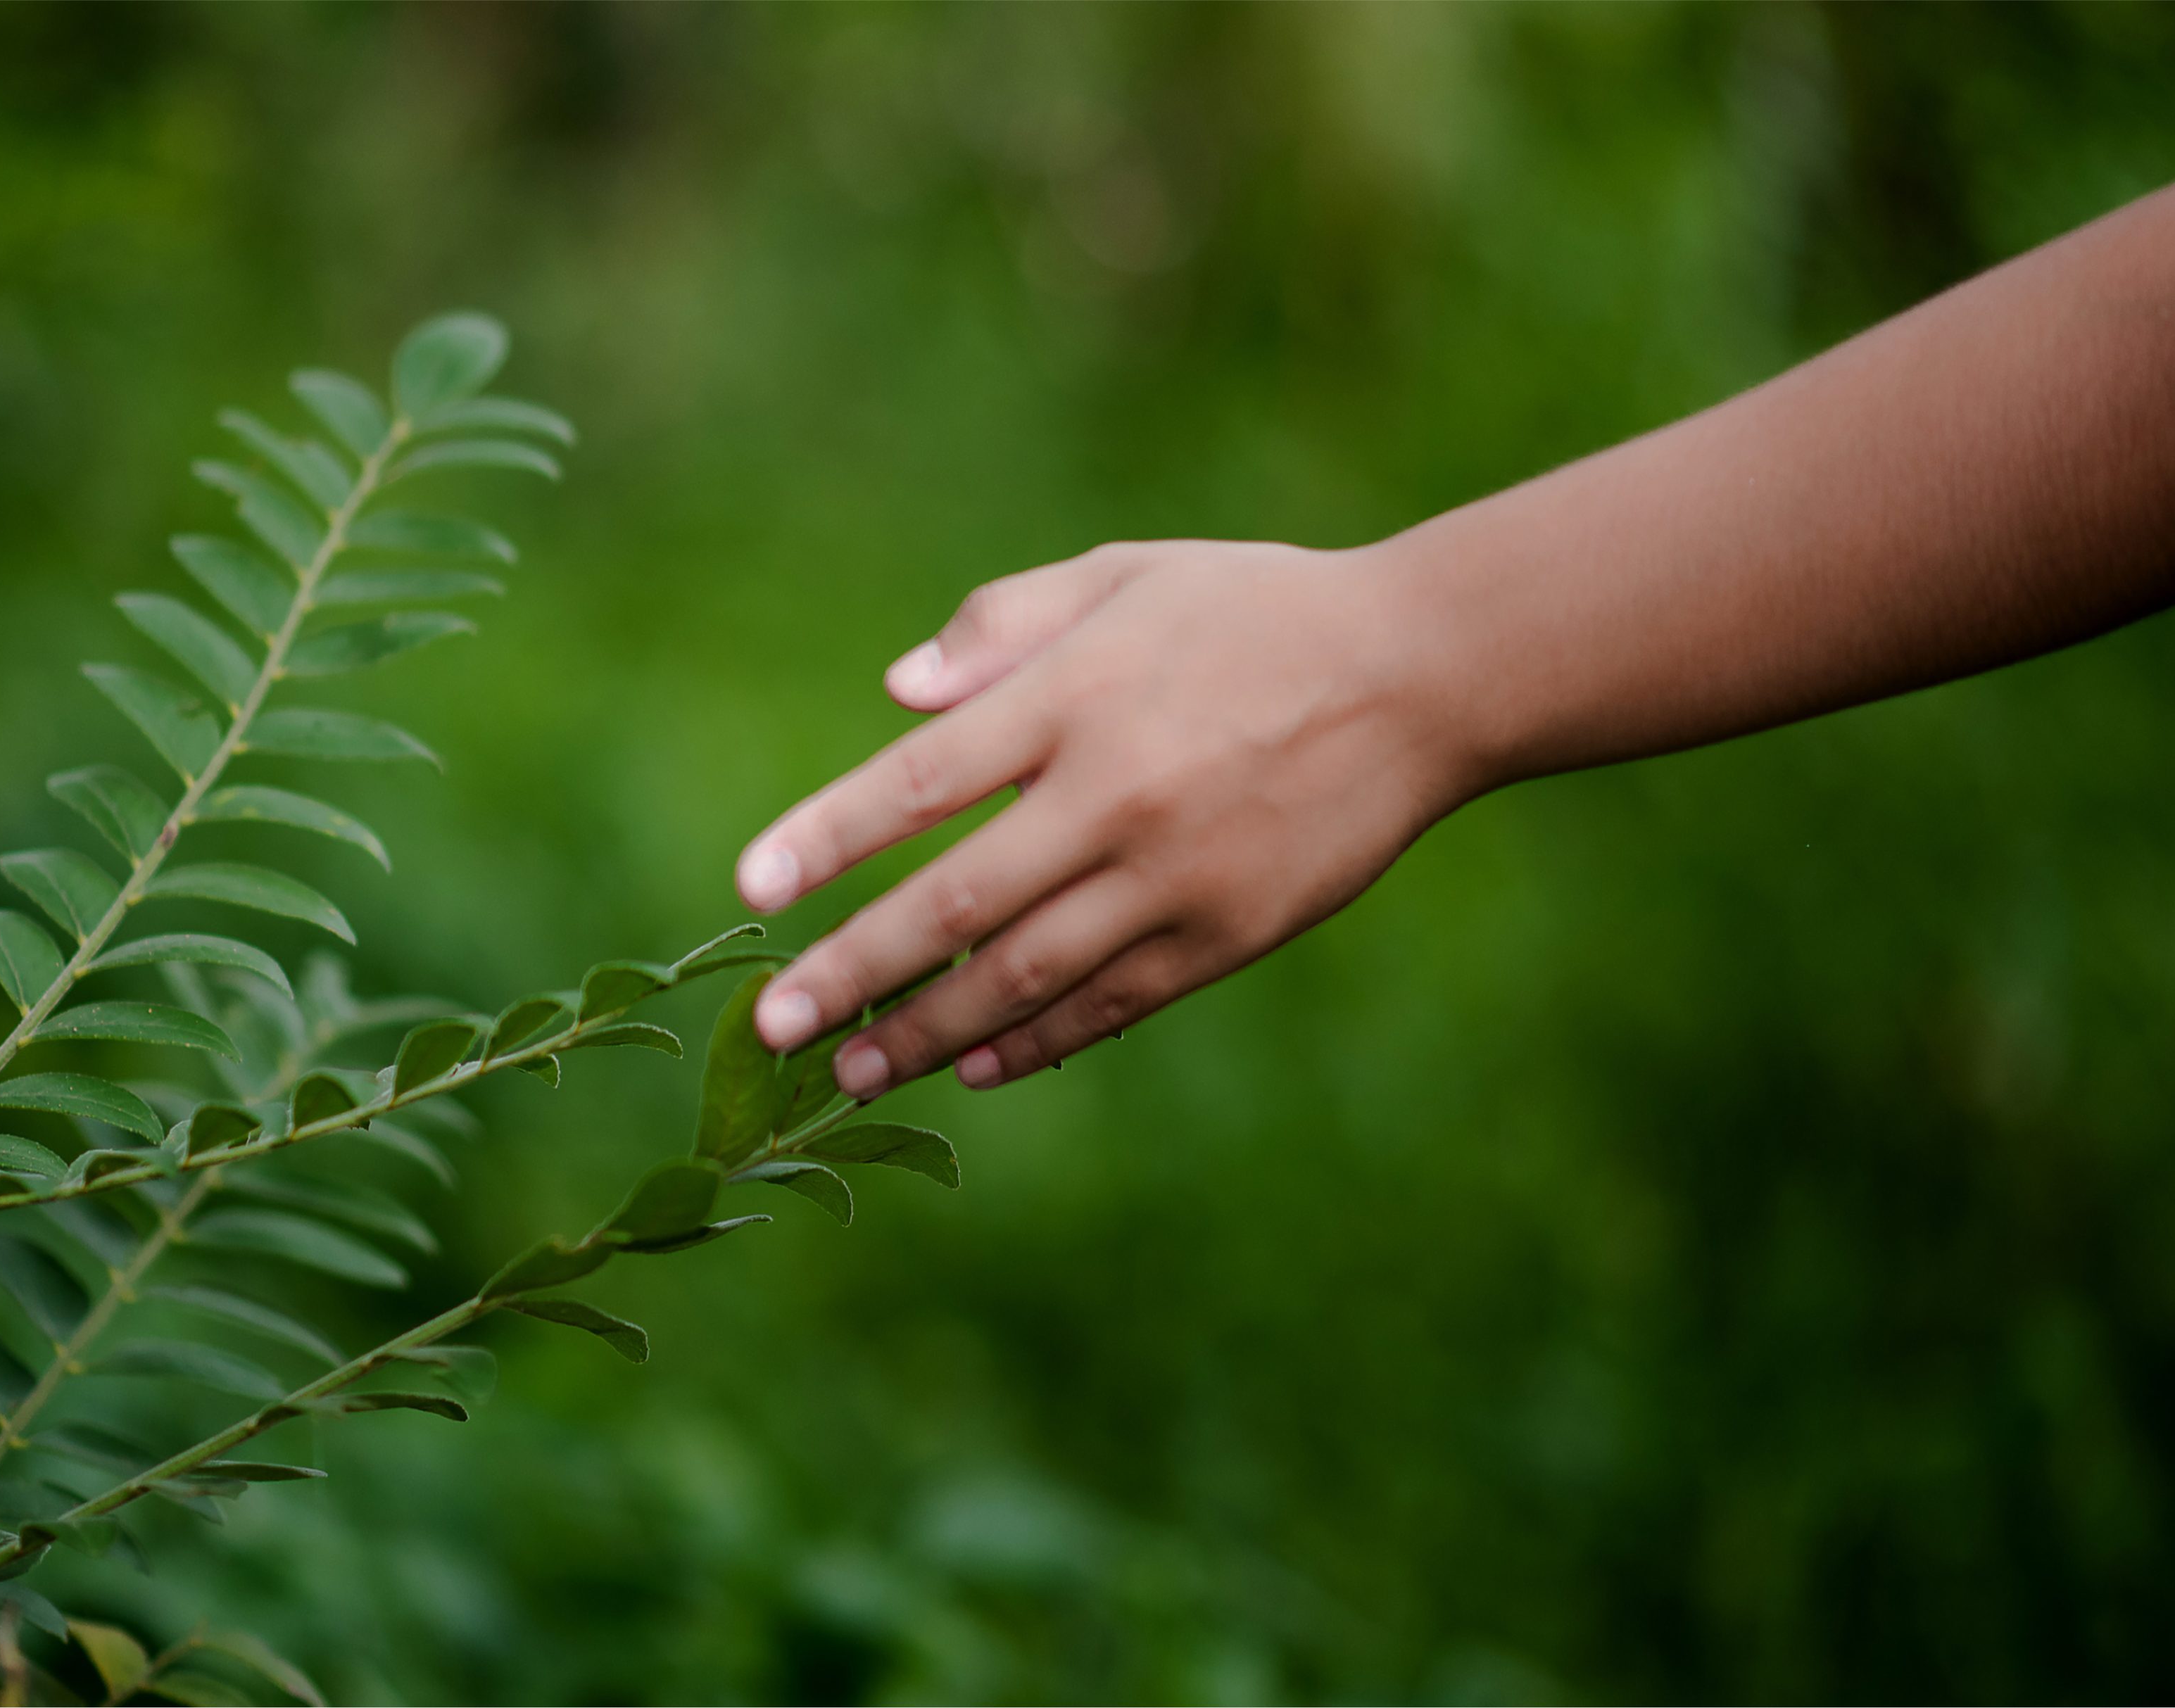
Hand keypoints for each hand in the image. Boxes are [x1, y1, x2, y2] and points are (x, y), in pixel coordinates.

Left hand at [735, 539, 1469, 1098]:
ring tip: (850, 1073)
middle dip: (852, 973)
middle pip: (954, 904)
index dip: (828, 837)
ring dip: (926, 1033)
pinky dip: (1034, 1044)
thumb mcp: (1124, 577)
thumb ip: (1002, 626)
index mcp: (1076, 698)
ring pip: (1024, 977)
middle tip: (772, 1029)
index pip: (920, 780)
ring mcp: (1173, 877)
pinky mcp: (1228, 935)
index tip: (752, 887)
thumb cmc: (1250, 612)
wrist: (1422, 675)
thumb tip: (896, 691)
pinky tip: (970, 1069)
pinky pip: (1108, 1005)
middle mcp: (1114, 795)